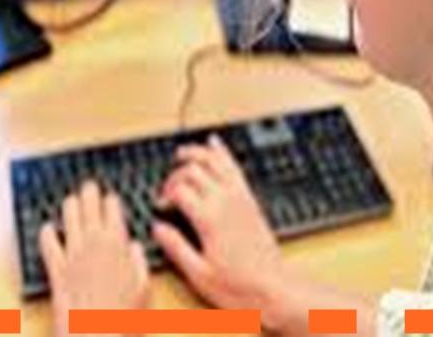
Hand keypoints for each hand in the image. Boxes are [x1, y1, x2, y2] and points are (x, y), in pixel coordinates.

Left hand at [39, 180, 149, 336]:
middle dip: (89, 194)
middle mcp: (93, 243)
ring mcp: (72, 255)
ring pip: (67, 218)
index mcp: (118, 244)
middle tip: (89, 187)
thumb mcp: (143, 288)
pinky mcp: (55, 270)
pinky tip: (47, 227)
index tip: (110, 198)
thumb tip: (135, 248)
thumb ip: (140, 263)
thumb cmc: (123, 318)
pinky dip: (47, 233)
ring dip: (69, 206)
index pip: (113, 209)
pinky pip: (47, 244)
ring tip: (70, 200)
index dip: (111, 201)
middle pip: (89, 206)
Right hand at [152, 135, 295, 330]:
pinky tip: (215, 144)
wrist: (274, 289)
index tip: (160, 206)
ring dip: (197, 152)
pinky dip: (223, 152)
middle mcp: (226, 202)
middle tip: (166, 188)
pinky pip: (234, 167)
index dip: (164, 194)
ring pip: (215, 161)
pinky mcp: (250, 200)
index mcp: (209, 219)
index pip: (179, 190)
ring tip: (183, 153)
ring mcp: (240, 198)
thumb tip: (158, 228)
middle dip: (175, 175)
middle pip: (194, 170)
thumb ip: (176, 247)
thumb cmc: (239, 287)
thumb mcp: (199, 274)